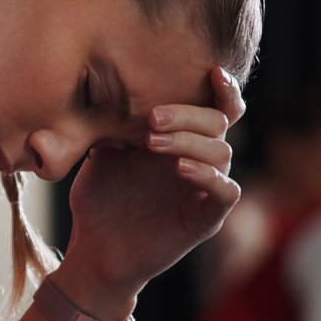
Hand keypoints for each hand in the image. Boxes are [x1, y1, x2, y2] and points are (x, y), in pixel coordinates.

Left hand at [53, 67, 243, 314]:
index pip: (217, 107)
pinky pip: (226, 192)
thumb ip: (114, 119)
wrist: (95, 249)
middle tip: (152, 118)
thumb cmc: (101, 198)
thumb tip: (109, 83)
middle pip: (219, 123)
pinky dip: (208, 176)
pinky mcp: (206, 218)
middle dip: (188, 114)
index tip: (211, 71)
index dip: (223, 89)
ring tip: (152, 142)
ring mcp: (204, 188)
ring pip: (222, 153)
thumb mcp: (102, 150)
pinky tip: (180, 169)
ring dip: (190, 141)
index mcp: (182, 138)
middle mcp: (200, 159)